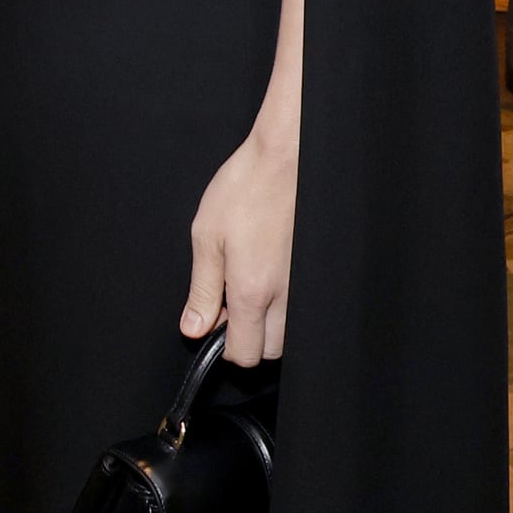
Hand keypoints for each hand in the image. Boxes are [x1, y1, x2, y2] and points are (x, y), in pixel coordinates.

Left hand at [183, 121, 296, 366]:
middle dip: (249, 337)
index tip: (213, 321)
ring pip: (291, 330)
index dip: (223, 346)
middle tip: (230, 300)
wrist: (288, 158)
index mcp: (252, 292)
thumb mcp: (206, 236)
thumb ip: (201, 289)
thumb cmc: (246, 189)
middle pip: (271, 350)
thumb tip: (194, 328)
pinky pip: (304, 305)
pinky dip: (287, 302)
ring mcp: (306, 285)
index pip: (244, 353)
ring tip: (249, 283)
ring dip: (269, 321)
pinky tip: (271, 271)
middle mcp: (287, 296)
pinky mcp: (318, 271)